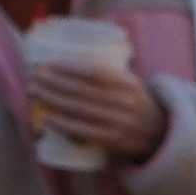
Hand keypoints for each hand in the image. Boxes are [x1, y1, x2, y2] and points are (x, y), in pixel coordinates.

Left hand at [22, 51, 165, 164]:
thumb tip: (70, 52)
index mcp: (129, 84)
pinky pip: (84, 132)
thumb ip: (109, 71)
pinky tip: (47, 117)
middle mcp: (126, 103)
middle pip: (83, 91)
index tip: (48, 63)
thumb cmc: (136, 103)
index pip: (95, 72)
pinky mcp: (115, 142)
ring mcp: (120, 124)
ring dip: (53, 100)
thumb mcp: (131, 82)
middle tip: (34, 75)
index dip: (69, 68)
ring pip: (80, 110)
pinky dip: (63, 124)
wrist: (161, 135)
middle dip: (54, 82)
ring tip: (34, 91)